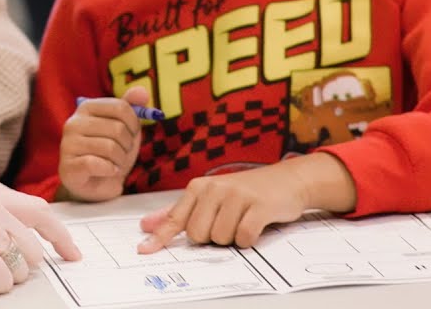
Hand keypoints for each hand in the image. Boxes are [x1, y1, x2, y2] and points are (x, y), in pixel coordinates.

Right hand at [58, 86, 149, 201]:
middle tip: (120, 154)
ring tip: (114, 164)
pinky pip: (97, 164)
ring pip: (110, 148)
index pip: (121, 107)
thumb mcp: (125, 128)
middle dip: (127, 145)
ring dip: (120, 161)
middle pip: (117, 128)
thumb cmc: (111, 153)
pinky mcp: (67, 167)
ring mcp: (67, 145)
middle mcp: (73, 123)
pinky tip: (107, 172)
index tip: (130, 135)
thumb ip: (132, 108)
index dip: (134, 124)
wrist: (96, 184)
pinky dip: (110, 170)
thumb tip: (142, 91)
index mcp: (86, 108)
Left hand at [136, 153, 355, 252]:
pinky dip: (248, 240)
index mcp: (198, 187)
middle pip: (198, 234)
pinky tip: (255, 227)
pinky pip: (244, 237)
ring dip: (232, 239)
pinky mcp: (259, 206)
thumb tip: (147, 225)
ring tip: (243, 221)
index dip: (161, 237)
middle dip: (212, 238)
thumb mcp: (209, 196)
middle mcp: (214, 188)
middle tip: (227, 224)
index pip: (175, 218)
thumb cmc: (244, 192)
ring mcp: (237, 196)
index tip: (144, 250)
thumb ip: (179, 212)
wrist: (286, 180)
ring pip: (221, 238)